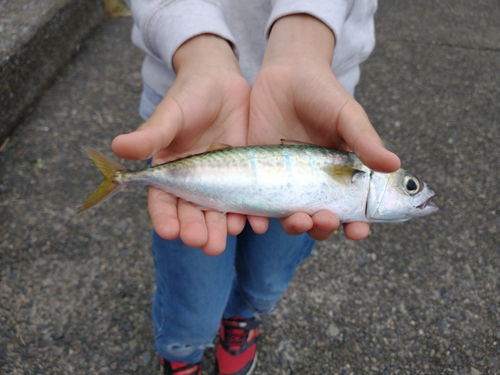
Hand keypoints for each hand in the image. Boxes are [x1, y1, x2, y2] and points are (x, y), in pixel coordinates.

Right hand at [111, 35, 264, 254]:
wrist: (222, 81)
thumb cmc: (189, 95)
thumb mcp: (170, 114)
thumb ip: (150, 134)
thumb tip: (116, 147)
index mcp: (170, 171)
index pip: (163, 201)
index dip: (164, 217)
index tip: (169, 232)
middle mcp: (194, 182)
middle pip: (193, 213)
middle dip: (198, 231)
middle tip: (206, 246)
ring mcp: (221, 180)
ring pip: (220, 211)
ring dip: (223, 228)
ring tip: (227, 240)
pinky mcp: (244, 174)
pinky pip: (247, 197)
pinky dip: (252, 212)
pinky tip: (258, 223)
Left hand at [248, 15, 400, 240]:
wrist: (285, 74)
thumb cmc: (323, 94)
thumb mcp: (347, 115)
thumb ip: (365, 140)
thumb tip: (395, 165)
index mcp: (342, 175)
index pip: (352, 208)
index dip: (357, 224)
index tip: (358, 231)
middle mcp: (315, 184)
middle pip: (322, 219)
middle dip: (325, 227)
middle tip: (326, 219)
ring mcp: (287, 182)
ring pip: (292, 216)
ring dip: (297, 226)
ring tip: (299, 220)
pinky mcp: (261, 175)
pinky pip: (260, 202)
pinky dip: (259, 217)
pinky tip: (259, 222)